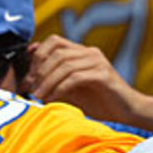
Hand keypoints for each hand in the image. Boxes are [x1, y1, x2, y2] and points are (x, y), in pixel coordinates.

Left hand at [20, 35, 142, 123]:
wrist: (125, 111)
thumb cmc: (97, 102)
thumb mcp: (69, 90)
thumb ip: (53, 81)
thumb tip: (28, 81)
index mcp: (81, 52)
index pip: (54, 41)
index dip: (37, 55)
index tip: (28, 76)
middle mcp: (90, 53)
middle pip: (57, 52)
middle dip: (40, 70)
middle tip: (30, 87)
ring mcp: (98, 62)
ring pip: (64, 64)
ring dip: (47, 81)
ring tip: (38, 96)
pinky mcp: (103, 75)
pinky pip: (75, 77)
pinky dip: (60, 88)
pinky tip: (52, 99)